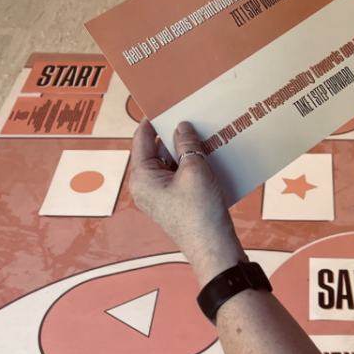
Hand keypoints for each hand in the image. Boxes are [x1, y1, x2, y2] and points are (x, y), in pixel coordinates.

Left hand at [130, 120, 245, 281]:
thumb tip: (182, 126)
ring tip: (202, 136)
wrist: (213, 249)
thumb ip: (186, 144)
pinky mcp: (173, 203)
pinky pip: (178, 176)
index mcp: (142, 178)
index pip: (140, 140)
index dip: (152, 120)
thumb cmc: (200, 213)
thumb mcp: (195, 170)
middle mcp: (145, 187)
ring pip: (169, 163)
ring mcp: (159, 196)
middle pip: (155, 151)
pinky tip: (207, 157)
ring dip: (184, 151)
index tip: (163, 104)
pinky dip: (190, 165)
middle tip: (189, 118)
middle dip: (172, 136)